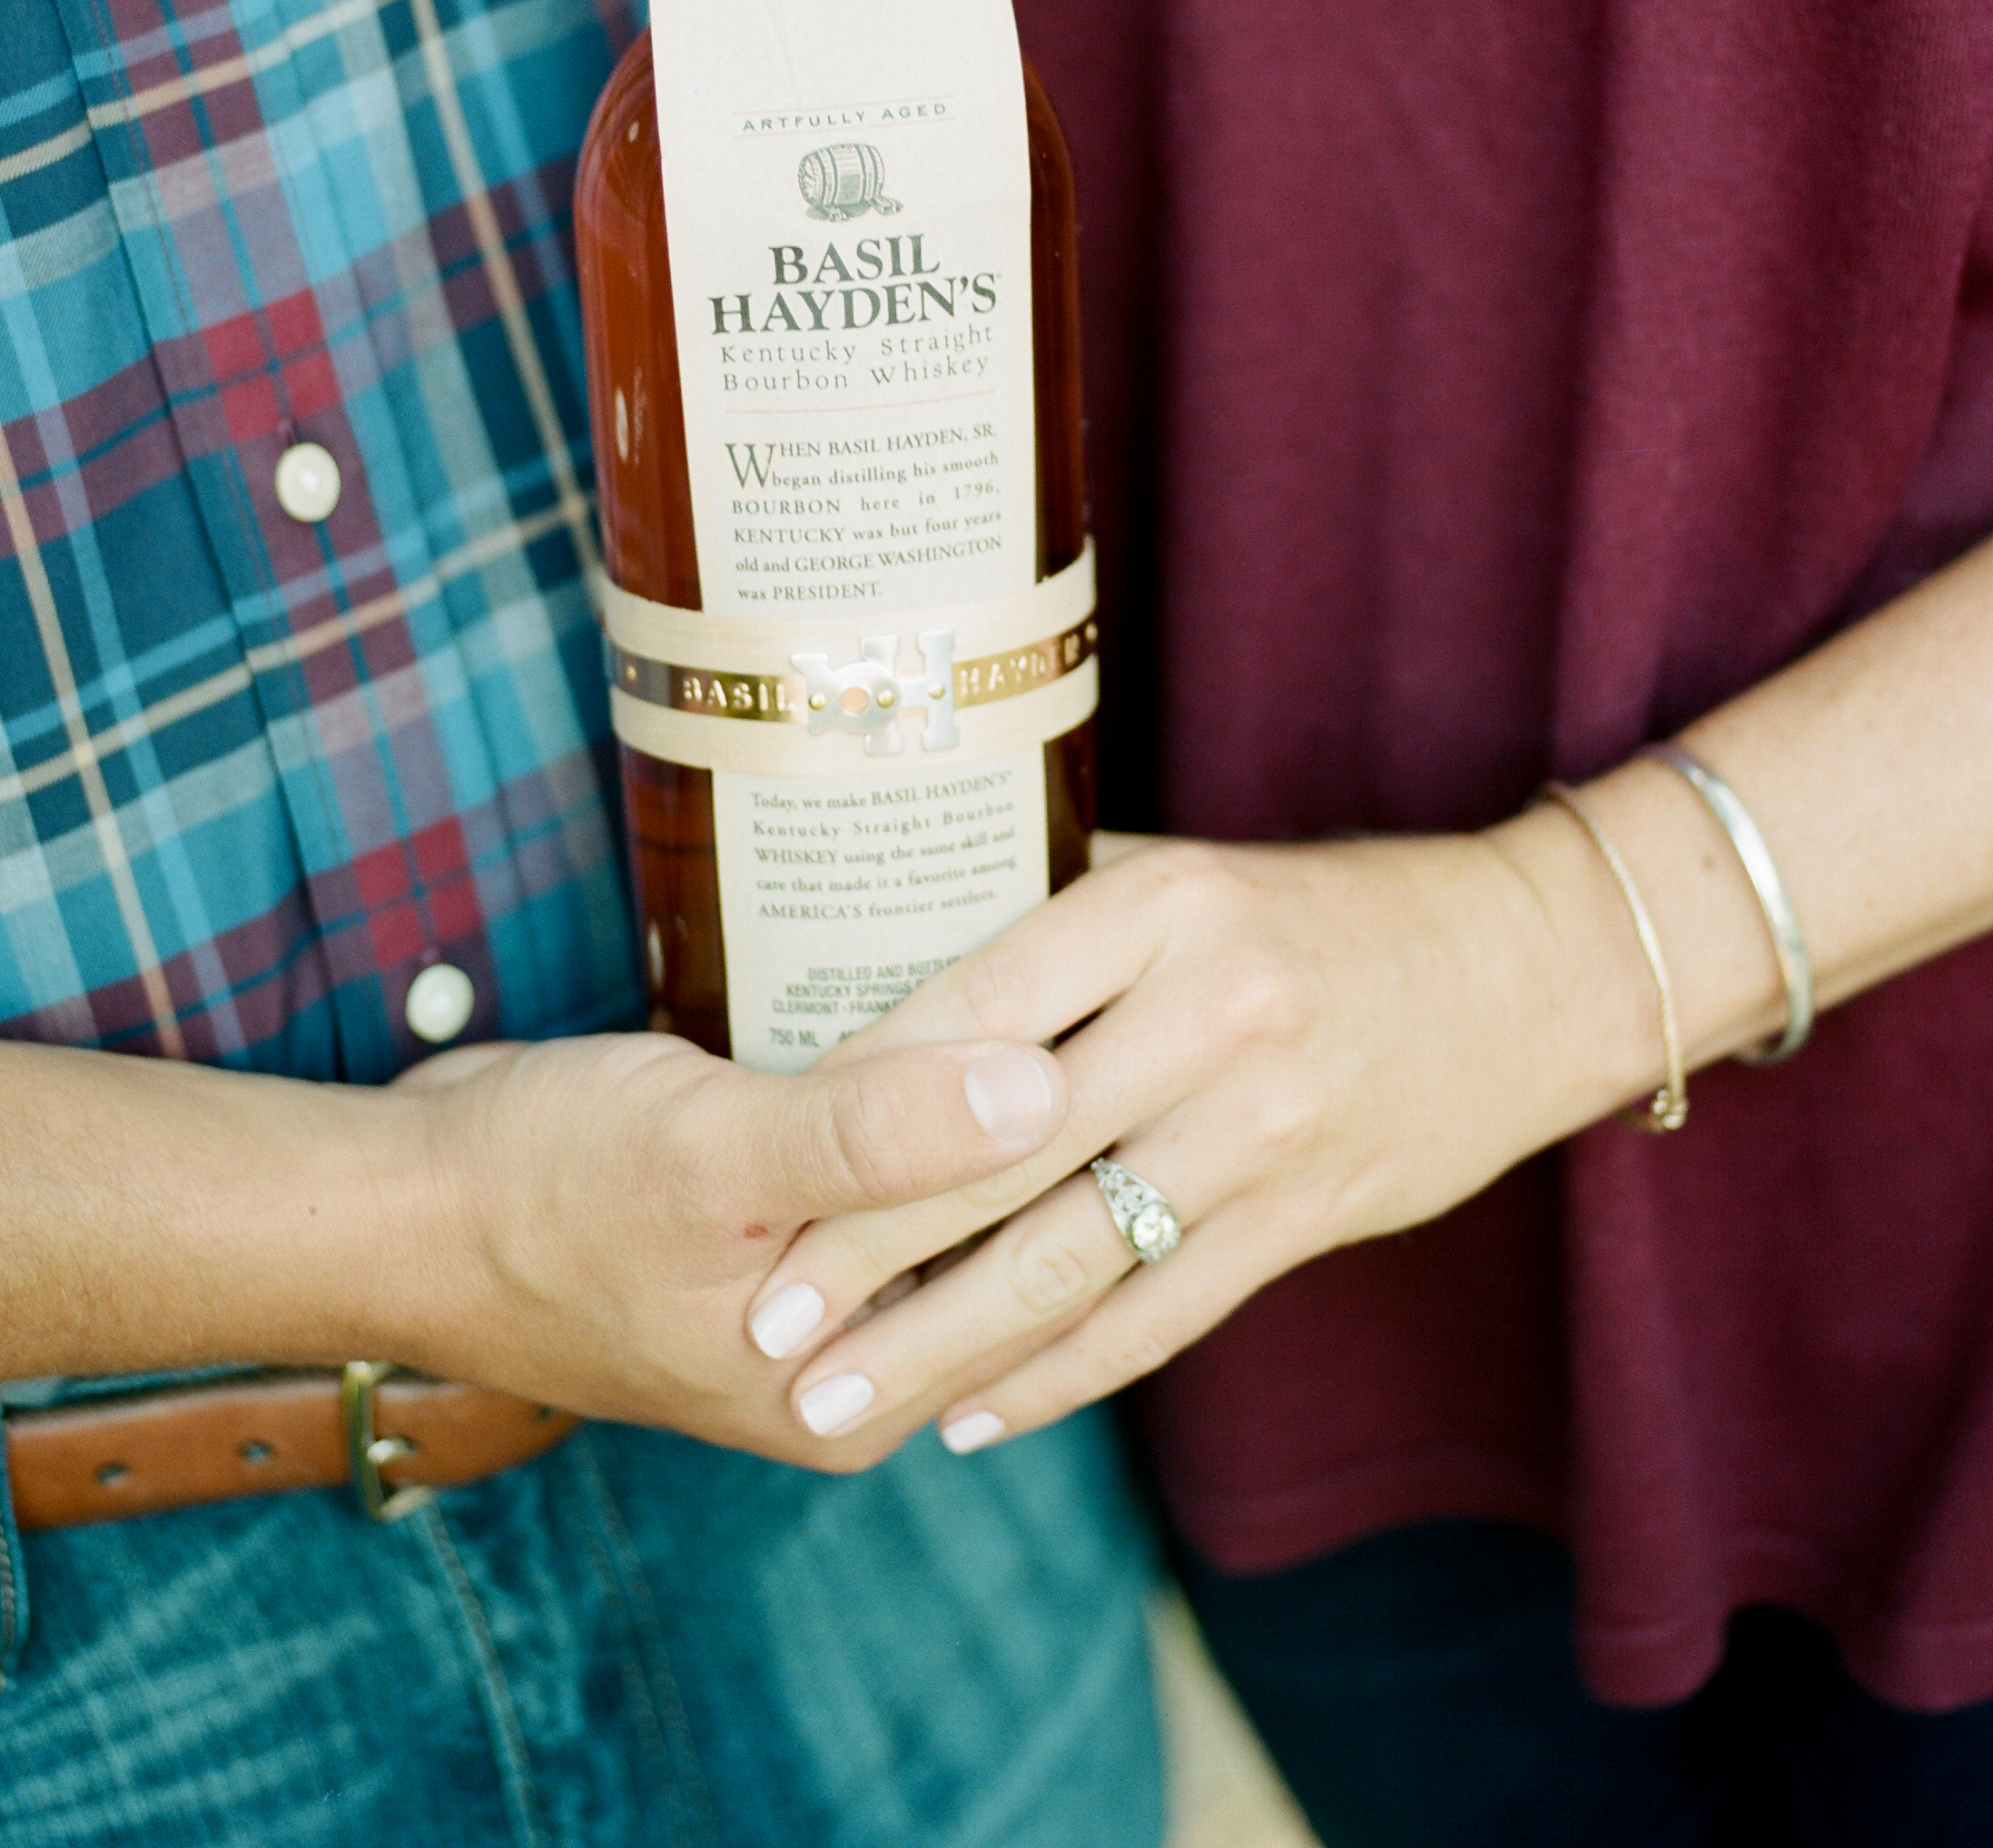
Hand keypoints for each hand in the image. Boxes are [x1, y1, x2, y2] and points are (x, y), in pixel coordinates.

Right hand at [387, 1024, 1070, 1464]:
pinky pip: (899, 1161)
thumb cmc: (542, 1190)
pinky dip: (930, 1085)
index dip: (1101, 1137)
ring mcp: (823, 1300)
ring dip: (1001, 1089)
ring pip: (961, 1190)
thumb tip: (1039, 1088)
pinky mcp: (789, 1229)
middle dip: (1063, 1109)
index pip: (1045, 1268)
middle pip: (1014, 1234)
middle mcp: (860, 1365)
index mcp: (865, 1393)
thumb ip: (874, 1134)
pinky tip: (957, 994)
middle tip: (1106, 964)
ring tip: (1056, 961)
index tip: (1134, 1003)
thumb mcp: (715, 1155)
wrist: (407, 1200)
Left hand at [739, 815, 1681, 1457]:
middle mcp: (1208, 1014)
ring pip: (1071, 1260)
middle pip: (1002, 1155)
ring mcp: (1267, 1126)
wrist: (1530, 967)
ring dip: (942, 1347)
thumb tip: (874, 938)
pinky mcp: (1310, 1215)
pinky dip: (1061, 1376)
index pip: (968, 1014)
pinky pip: (1161, 1317)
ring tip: (837, 1405)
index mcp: (1156, 909)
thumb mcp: (1185, 870)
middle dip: (867, 1259)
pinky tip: (972, 1418)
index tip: (759, 1182)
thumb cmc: (1321, 910)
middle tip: (762, 1329)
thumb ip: (1047, 908)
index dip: (854, 1112)